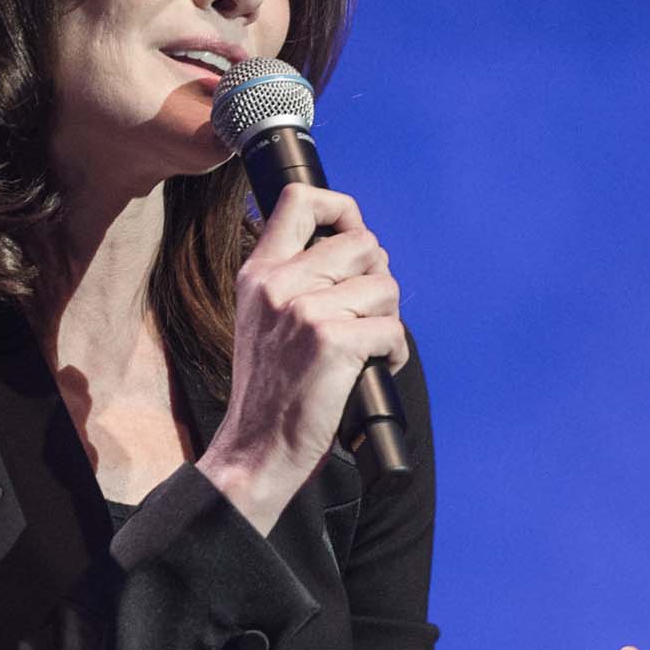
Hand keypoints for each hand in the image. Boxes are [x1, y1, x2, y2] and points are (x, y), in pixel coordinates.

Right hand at [196, 183, 408, 534]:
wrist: (255, 449)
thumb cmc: (270, 392)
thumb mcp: (262, 320)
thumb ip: (295, 280)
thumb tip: (358, 250)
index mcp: (260, 273)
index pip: (301, 200)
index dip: (341, 208)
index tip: (352, 236)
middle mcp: (279, 283)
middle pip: (363, 243)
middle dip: (378, 279)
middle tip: (365, 315)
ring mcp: (305, 311)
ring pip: (385, 286)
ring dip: (388, 318)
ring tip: (368, 348)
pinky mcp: (334, 342)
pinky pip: (392, 328)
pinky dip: (394, 352)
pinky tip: (375, 368)